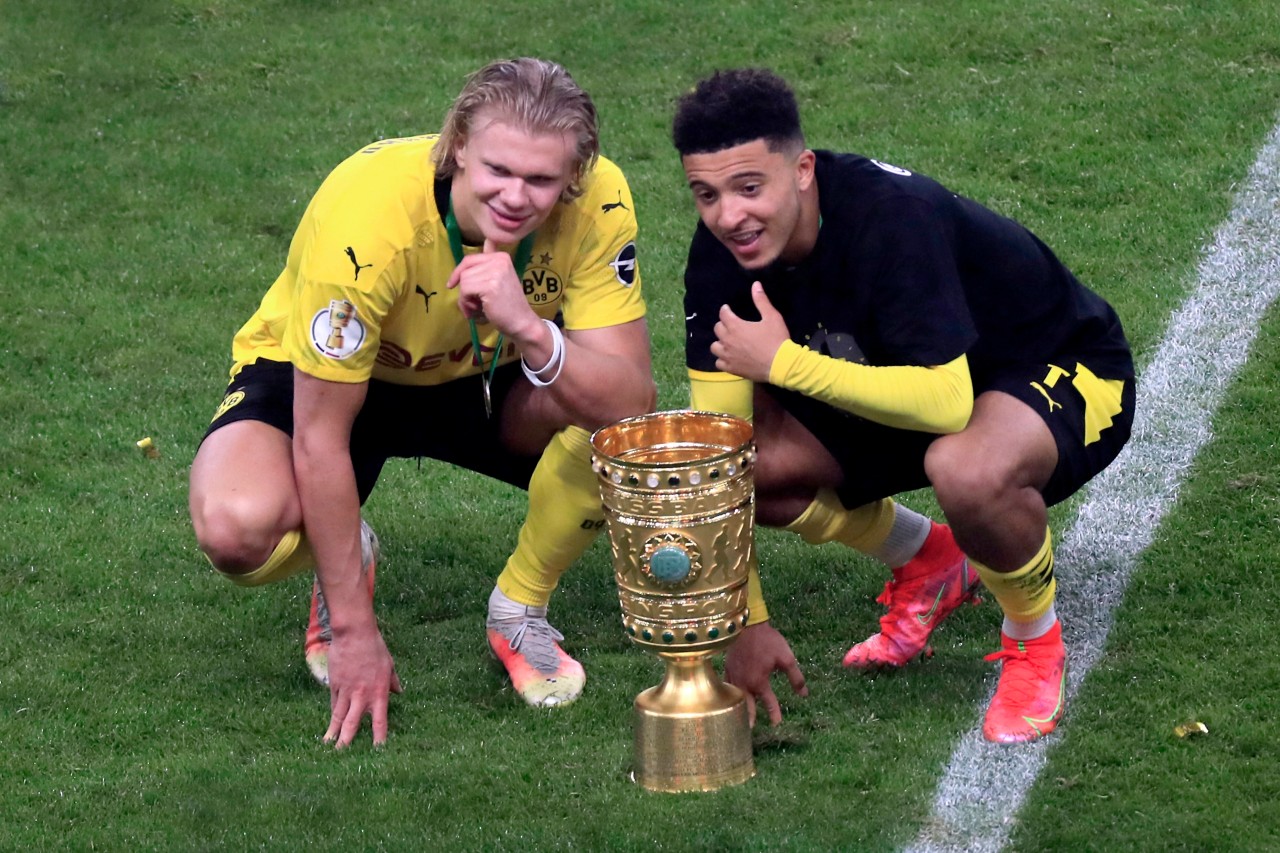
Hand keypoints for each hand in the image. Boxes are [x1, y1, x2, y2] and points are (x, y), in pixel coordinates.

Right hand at [322, 623, 402, 747]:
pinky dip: (331, 714)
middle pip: (353, 723)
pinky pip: (333, 703)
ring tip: (328, 747)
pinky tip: (329, 725)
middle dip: (347, 742)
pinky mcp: (335, 684)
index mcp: (379, 692)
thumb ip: (393, 681)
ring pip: (338, 716)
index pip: (380, 721)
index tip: (378, 752)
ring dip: (334, 732)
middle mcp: (362, 696)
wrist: (354, 634)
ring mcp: (346, 691)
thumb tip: (400, 692)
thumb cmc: (375, 647)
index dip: (379, 738)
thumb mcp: (389, 665)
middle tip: (342, 758)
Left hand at [446, 239, 540, 341]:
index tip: (452, 284)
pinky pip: (465, 290)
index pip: (470, 259)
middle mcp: (499, 260)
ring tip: (474, 309)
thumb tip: (457, 272)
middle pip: (465, 271)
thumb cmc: (507, 306)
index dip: (458, 272)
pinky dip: (465, 303)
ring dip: (464, 298)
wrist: (522, 322)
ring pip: (463, 280)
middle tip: (470, 305)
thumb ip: (482, 272)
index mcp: (501, 257)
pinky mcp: (490, 286)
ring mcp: (496, 272)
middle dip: (463, 289)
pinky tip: (473, 311)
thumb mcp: (496, 281)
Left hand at [710, 282, 790, 381]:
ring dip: (720, 342)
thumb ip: (761, 301)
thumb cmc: (776, 339)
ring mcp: (728, 356)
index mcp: (736, 326)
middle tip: (730, 324)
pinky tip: (729, 356)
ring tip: (727, 341)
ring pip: (714, 347)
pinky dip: (722, 359)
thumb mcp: (772, 317)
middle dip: (723, 324)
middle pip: (717, 329)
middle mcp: (728, 341)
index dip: (725, 310)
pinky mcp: (731, 368)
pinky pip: (718, 363)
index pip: (723, 314)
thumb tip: (755, 284)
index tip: (728, 309)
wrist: (781, 365)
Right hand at [724, 621, 807, 725]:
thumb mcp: (787, 659)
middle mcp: (745, 683)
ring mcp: (734, 676)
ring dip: (738, 709)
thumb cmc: (768, 641)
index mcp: (760, 682)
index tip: (777, 723)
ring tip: (737, 719)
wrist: (748, 624)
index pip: (769, 703)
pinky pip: (727, 686)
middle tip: (749, 731)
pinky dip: (729, 694)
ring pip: (735, 698)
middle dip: (749, 720)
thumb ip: (796, 678)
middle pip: (747, 707)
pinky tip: (729, 697)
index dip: (774, 714)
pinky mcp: (727, 668)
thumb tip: (804, 694)